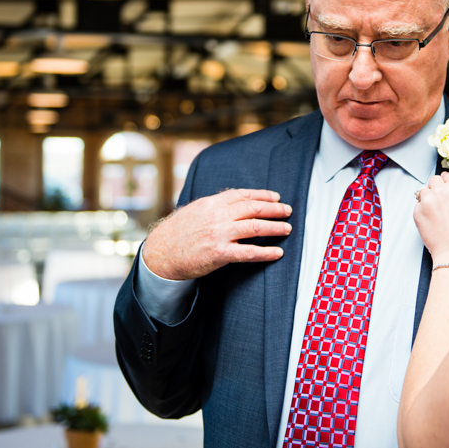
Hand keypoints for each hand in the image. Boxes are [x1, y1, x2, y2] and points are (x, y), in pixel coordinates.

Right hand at [141, 188, 291, 279]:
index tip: (276, 197)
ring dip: (275, 227)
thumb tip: (237, 201)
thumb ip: (216, 205)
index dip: (263, 195)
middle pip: (254, 208)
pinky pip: (249, 252)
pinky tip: (277, 253)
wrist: (160, 254)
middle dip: (274, 209)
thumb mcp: (196, 210)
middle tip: (287, 211)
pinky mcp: (220, 254)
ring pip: (255, 227)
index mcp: (212, 203)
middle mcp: (218, 215)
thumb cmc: (178, 232)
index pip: (244, 195)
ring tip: (287, 228)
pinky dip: (266, 252)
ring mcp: (220, 234)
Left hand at [413, 172, 448, 268]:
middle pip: (434, 181)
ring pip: (423, 192)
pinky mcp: (418, 212)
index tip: (444, 188)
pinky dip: (422, 213)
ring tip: (434, 215)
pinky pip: (417, 206)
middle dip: (435, 189)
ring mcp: (428, 200)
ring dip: (427, 200)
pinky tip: (431, 223)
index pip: (448, 176)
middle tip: (439, 203)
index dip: (446, 183)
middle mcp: (443, 190)